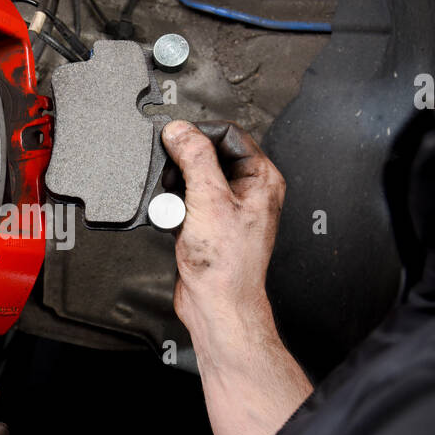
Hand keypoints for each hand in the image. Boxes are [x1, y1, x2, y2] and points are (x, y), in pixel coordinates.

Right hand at [161, 119, 285, 338]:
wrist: (217, 304)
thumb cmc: (226, 265)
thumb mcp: (208, 199)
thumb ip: (194, 158)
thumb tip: (180, 130)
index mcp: (261, 178)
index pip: (228, 133)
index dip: (198, 134)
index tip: (174, 141)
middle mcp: (249, 190)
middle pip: (208, 154)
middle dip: (184, 166)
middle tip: (173, 178)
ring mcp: (229, 208)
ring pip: (194, 178)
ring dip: (176, 189)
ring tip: (175, 206)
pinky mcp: (210, 223)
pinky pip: (187, 201)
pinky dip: (174, 208)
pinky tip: (174, 221)